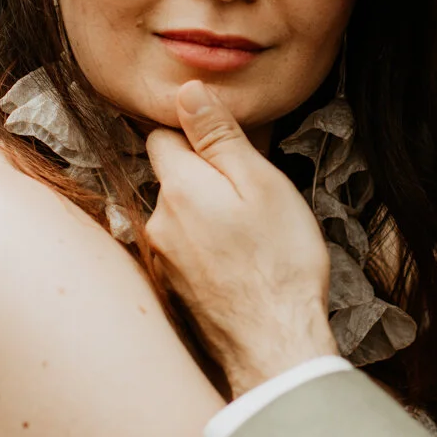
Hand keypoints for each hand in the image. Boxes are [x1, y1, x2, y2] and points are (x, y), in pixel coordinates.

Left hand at [146, 80, 338, 395]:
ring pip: (180, 215)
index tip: (231, 149)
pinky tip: (241, 265)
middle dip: (204, 178)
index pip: (164, 135)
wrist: (275, 346)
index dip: (197, 133)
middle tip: (253, 198)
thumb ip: (219, 136)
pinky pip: (186, 250)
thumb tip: (186, 91)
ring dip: (207, 216)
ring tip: (252, 238)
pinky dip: (208, 250)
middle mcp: (157, 221)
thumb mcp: (261, 184)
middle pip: (172, 177)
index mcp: (178, 187)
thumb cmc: (279, 263)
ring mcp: (162, 259)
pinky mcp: (173, 288)